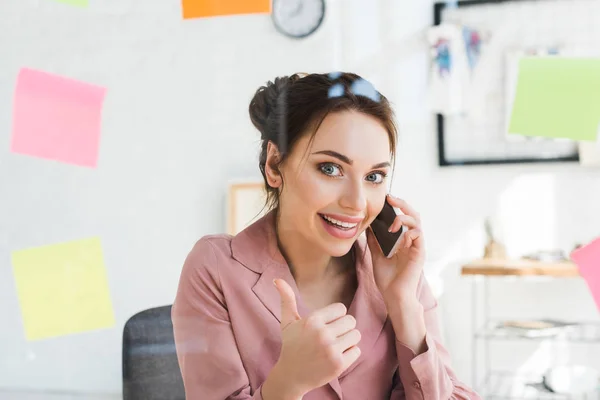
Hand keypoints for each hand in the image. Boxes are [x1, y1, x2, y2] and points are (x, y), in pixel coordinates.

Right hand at [272, 279, 361, 395]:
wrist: (291, 376)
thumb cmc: (291, 345)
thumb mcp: (287, 322)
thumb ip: (287, 299)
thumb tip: (277, 279)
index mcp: (312, 320)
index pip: (341, 308)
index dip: (335, 316)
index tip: (327, 325)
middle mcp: (322, 334)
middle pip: (351, 321)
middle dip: (344, 327)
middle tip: (333, 336)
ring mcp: (331, 350)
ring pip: (356, 335)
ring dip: (348, 340)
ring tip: (335, 345)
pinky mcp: (339, 364)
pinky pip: (357, 350)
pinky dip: (350, 353)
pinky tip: (336, 356)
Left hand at [366, 194, 424, 301]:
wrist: (393, 296)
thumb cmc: (387, 278)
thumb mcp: (376, 254)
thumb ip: (374, 240)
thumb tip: (367, 225)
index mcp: (403, 240)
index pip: (402, 217)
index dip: (396, 206)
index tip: (384, 199)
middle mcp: (411, 241)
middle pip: (413, 215)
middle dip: (402, 204)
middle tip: (390, 198)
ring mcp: (417, 246)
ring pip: (417, 222)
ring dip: (404, 217)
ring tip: (392, 223)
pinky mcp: (419, 253)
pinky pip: (418, 235)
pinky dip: (409, 231)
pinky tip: (399, 235)